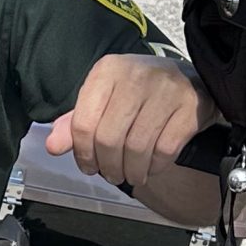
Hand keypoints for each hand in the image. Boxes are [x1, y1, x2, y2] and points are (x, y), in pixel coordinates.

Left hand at [44, 56, 209, 194]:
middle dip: (107, 166)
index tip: (88, 166)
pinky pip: (164, 150)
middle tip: (111, 174)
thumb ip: (76, 122)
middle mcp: (136, 75)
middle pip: (108, 139)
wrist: (192, 80)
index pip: (82, 123)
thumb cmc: (141, 92)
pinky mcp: (190, 107)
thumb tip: (53, 146)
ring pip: (136, 148)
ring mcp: (166, 90)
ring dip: (131, 171)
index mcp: (108, 71)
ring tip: (130, 175)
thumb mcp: (104, 98)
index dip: (82, 153)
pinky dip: (154, 166)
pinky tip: (151, 166)